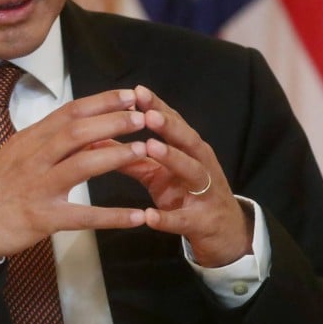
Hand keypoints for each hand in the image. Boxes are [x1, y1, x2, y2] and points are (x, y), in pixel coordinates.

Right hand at [0, 89, 148, 258]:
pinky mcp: (43, 217)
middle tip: (143, 117)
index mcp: (30, 139)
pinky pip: (84, 216)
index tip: (129, 95)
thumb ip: (49, 141)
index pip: (69, 112)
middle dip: (113, 121)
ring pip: (81, 165)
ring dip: (116, 156)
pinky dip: (112, 216)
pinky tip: (137, 217)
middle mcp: (34, 157)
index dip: (101, 101)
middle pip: (77, 132)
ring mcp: (38, 186)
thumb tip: (88, 131)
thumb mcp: (18, 153)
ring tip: (144, 151)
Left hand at [115, 85, 252, 267]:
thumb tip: (98, 140)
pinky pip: (183, 220)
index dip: (157, 107)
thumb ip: (132, 156)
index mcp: (190, 149)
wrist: (224, 232)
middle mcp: (201, 165)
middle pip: (188, 141)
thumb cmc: (187, 193)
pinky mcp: (201, 222)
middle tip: (147, 114)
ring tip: (151, 147)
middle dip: (168, 126)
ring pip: (192, 171)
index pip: (174, 122)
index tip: (138, 91)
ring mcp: (205, 193)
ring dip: (172, 158)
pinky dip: (166, 219)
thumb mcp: (158, 173)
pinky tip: (149, 216)